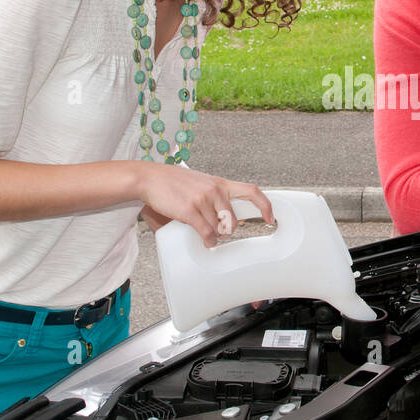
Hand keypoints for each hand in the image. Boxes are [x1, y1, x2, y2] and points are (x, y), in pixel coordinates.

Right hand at [133, 163, 273, 247]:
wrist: (149, 178)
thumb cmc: (171, 181)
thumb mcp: (199, 182)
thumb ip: (212, 196)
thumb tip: (222, 219)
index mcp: (219, 182)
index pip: (251, 191)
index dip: (265, 206)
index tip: (270, 218)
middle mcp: (215, 190)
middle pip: (233, 220)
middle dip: (228, 231)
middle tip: (220, 232)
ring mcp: (202, 200)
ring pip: (219, 229)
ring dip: (214, 236)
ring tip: (206, 234)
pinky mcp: (190, 211)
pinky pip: (206, 232)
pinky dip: (207, 241)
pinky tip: (205, 242)